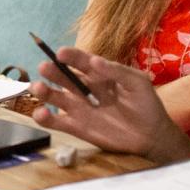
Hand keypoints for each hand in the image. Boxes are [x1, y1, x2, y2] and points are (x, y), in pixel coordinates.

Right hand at [29, 47, 189, 162]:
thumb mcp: (137, 82)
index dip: (70, 56)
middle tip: (44, 68)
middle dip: (52, 71)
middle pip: (62, 77)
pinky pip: (56, 121)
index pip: (80, 61)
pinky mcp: (76, 127)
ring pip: (54, 97)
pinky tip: (41, 114)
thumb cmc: (146, 104)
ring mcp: (78, 107)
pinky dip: (45, 118)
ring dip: (43, 91)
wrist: (152, 136)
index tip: (61, 53)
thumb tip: (94, 61)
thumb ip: (117, 71)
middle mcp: (83, 88)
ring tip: (37, 88)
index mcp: (97, 74)